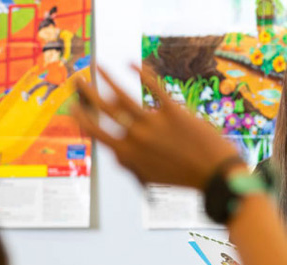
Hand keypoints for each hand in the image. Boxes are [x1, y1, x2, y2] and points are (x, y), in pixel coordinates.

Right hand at [71, 65, 240, 189]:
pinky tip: (131, 63)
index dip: (82, 118)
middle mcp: (136, 137)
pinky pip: (153, 86)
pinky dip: (140, 72)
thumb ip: (130, 165)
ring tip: (98, 67)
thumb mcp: (150, 177)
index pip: (96, 133)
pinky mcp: (173, 111)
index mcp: (128, 154)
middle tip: (78, 80)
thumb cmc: (182, 178)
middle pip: (104, 110)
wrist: (214, 174)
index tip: (72, 107)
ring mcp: (153, 123)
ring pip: (122, 95)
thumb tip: (116, 155)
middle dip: (87, 92)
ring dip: (107, 78)